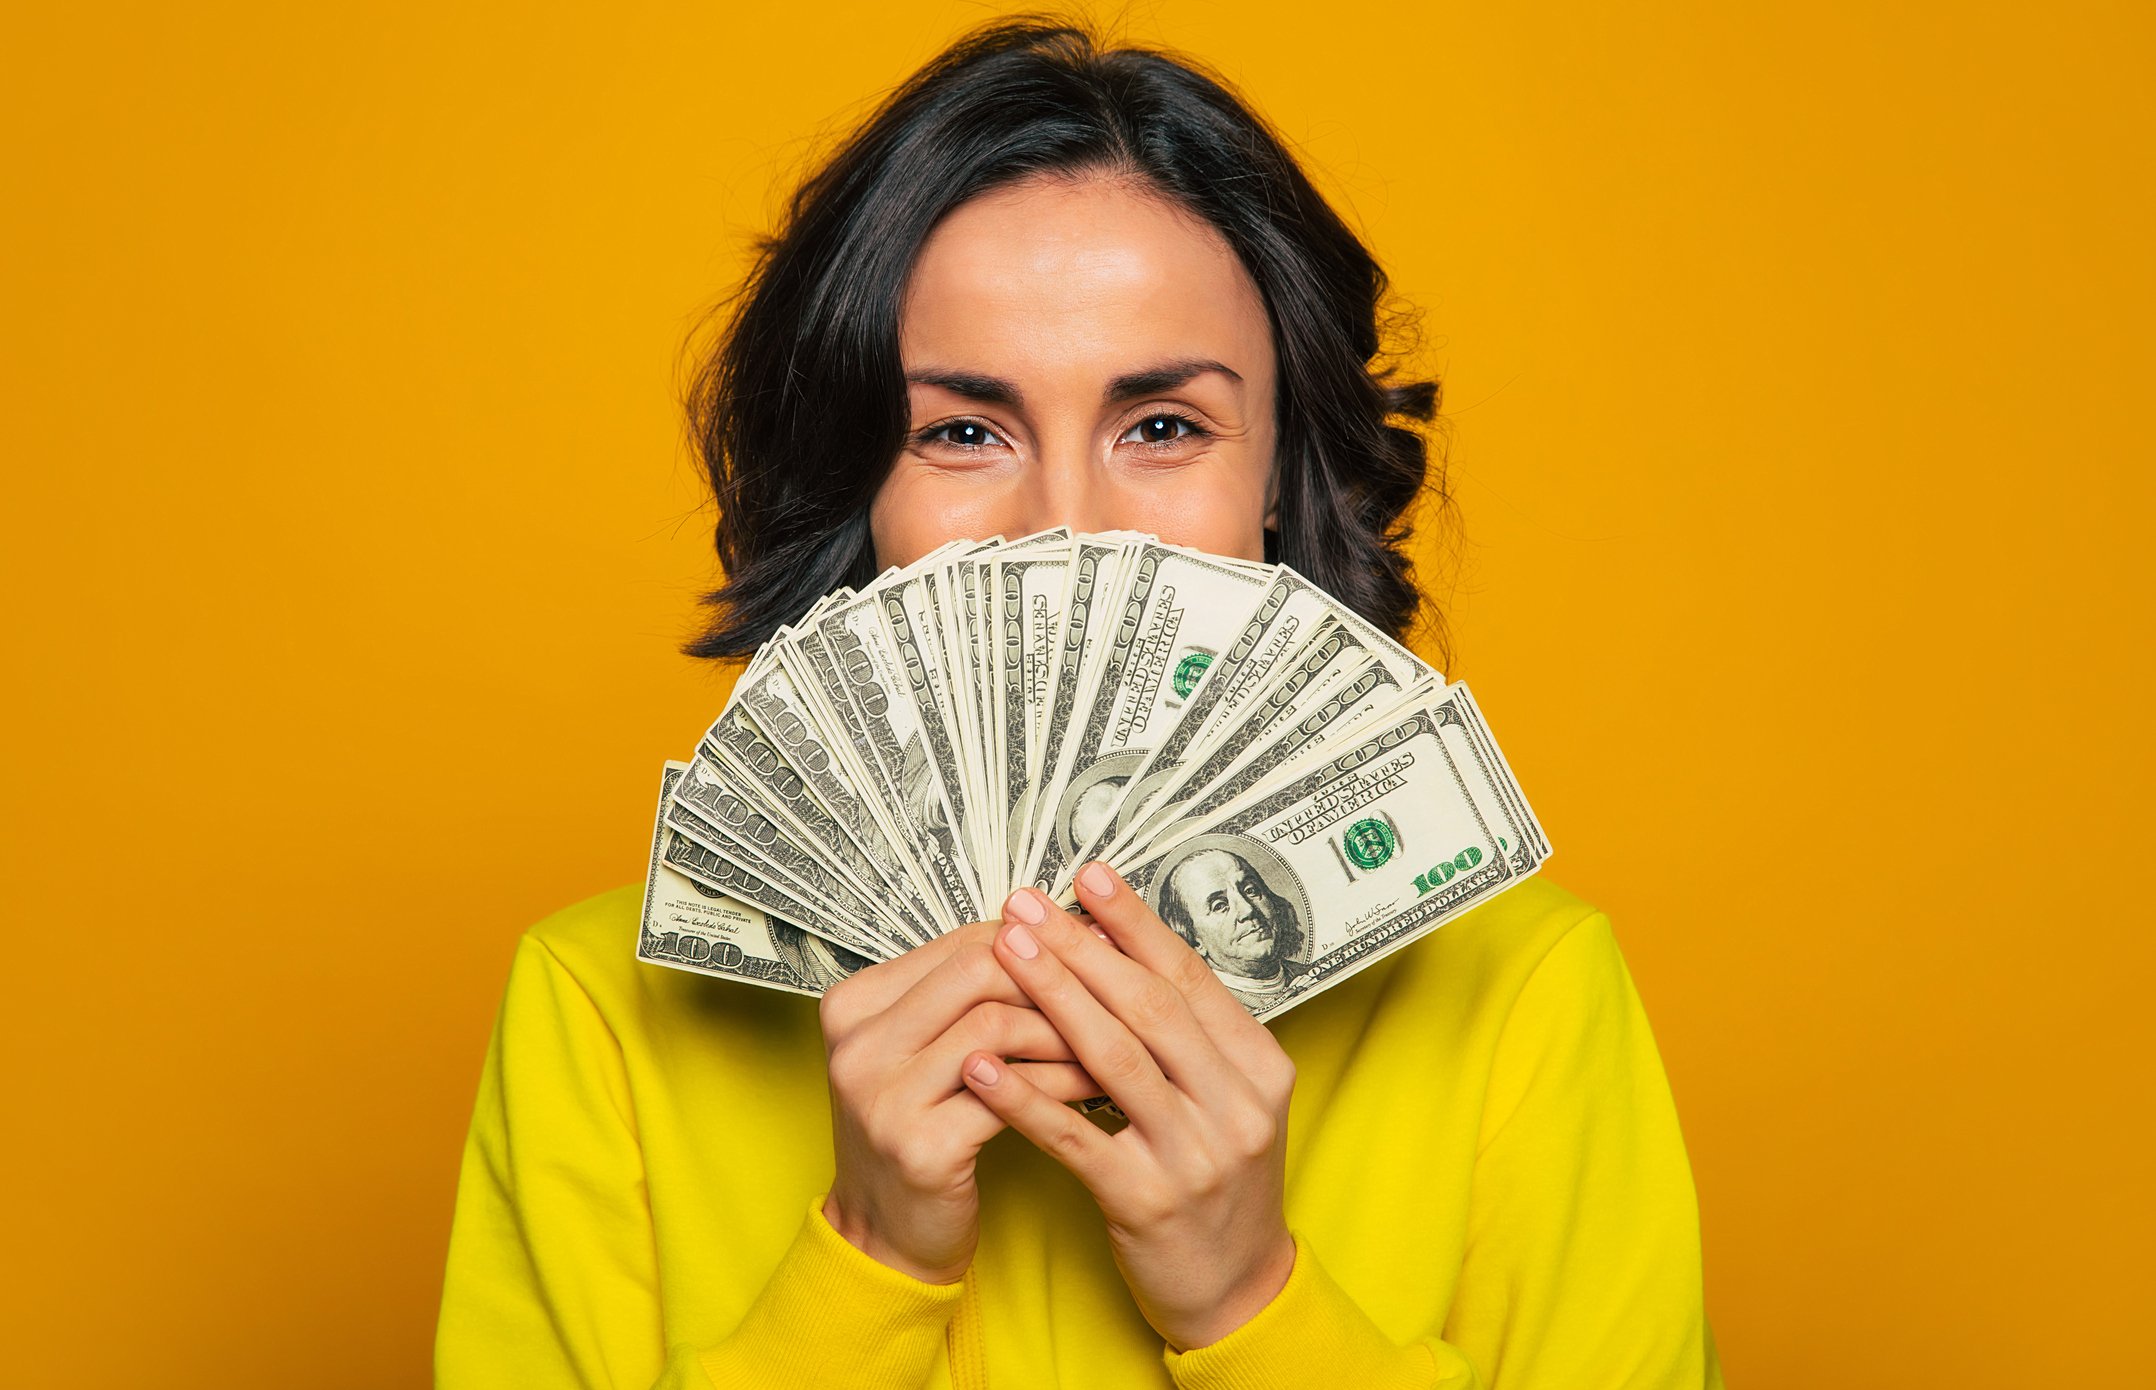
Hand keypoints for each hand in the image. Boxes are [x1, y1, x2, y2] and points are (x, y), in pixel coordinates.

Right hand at [819, 920, 1099, 1282]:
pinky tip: (1096, 1082)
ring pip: (996, 1025)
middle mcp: (856, 1044)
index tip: (1093, 945)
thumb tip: (1062, 933)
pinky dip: (1062, 1080)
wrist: (886, 1234)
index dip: (1036, 941)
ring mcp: (881, 1097)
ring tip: (1112, 1036)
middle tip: (1111, 990)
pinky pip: (1012, 1093)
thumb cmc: (919, 1130)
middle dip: (1054, 978)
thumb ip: (968, 995)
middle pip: (977, 972)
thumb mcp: (922, 1052)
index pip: (959, 944)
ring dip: (1065, 1028)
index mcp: (852, 1005)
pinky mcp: (920, 1147)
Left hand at [960, 865, 1298, 1349]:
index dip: (1133, 922)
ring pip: (1114, 1058)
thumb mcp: (1227, 1099)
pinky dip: (1025, 1096)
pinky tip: (983, 1065)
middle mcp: (1235, 1104)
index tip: (1087, 876)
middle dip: (1079, 947)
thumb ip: (1186, 1034)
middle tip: (1025, 906)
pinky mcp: (1147, 1201)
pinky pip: (1076, 1136)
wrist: (1236, 1288)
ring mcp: (1194, 1154)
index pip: (1187, 977)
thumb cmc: (1217, 1181)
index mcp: (1258, 1066)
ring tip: (1002, 954)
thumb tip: (1116, 945)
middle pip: (1147, 1006)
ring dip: (1051, 998)